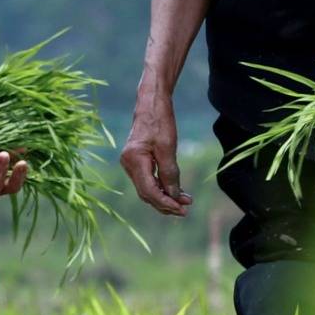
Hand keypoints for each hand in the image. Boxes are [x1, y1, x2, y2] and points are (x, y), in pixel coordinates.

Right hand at [120, 101, 190, 216]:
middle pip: (147, 193)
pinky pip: (148, 180)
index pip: (149, 191)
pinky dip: (162, 187)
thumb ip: (170, 173)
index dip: (165, 203)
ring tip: (184, 202)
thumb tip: (174, 196)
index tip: (182, 209)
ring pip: (148, 189)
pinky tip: (176, 192)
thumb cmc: (159, 121)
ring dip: (165, 197)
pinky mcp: (136, 162)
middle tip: (185, 210)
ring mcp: (131, 163)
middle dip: (166, 203)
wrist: (151, 104)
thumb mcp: (167, 147)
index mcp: (134, 160)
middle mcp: (128, 164)